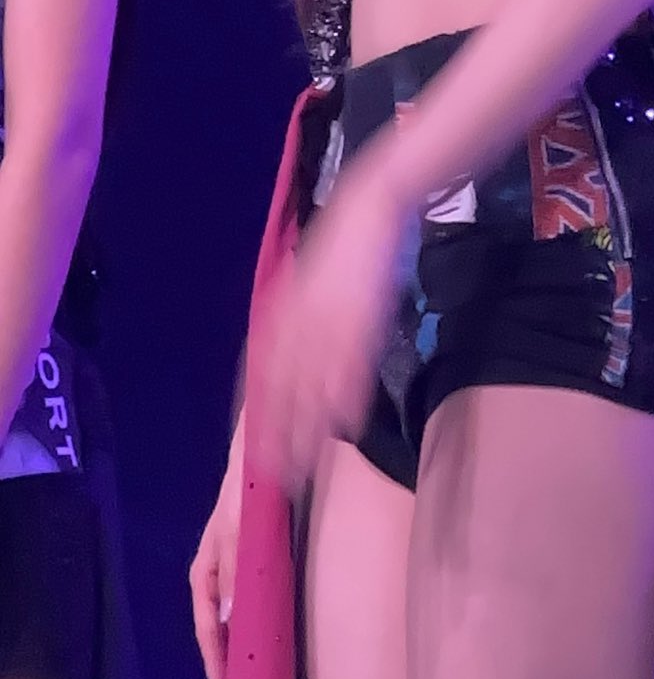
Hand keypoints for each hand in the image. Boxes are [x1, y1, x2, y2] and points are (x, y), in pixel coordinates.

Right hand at [190, 450, 241, 678]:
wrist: (258, 465)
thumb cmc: (243, 499)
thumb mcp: (235, 536)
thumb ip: (234, 575)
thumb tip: (228, 621)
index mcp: (204, 575)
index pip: (207, 629)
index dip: (215, 662)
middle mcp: (214, 580)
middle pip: (217, 630)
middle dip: (227, 663)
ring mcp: (233, 575)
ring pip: (233, 621)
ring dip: (242, 648)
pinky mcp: (252, 568)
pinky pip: (250, 605)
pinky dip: (255, 626)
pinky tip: (268, 640)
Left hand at [249, 153, 410, 494]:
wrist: (371, 203)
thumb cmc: (343, 243)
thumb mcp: (309, 280)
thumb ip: (297, 317)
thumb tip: (289, 359)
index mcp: (282, 310)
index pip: (262, 373)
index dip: (260, 414)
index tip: (256, 450)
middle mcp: (297, 319)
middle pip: (281, 388)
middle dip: (279, 434)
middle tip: (277, 475)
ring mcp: (328, 318)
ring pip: (312, 386)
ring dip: (309, 429)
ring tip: (308, 467)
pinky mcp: (360, 315)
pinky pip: (350, 367)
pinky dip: (347, 399)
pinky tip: (346, 427)